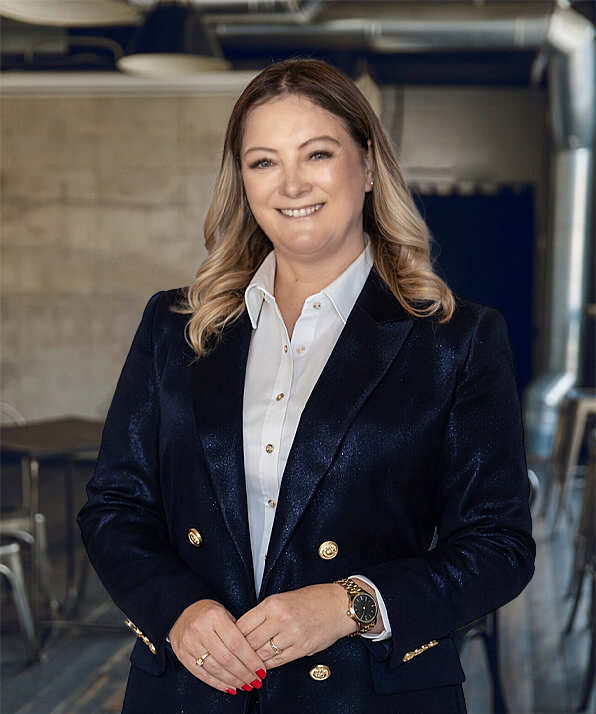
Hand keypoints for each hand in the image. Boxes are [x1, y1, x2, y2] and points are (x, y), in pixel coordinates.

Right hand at [168, 599, 266, 694]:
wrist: (182, 609)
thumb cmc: (207, 612)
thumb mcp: (225, 613)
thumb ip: (238, 631)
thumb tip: (254, 654)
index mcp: (215, 616)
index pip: (236, 642)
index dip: (250, 659)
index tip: (260, 669)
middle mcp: (200, 630)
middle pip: (226, 658)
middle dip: (244, 673)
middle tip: (255, 680)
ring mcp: (189, 643)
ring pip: (214, 668)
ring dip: (232, 680)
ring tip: (244, 685)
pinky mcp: (183, 655)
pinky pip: (201, 674)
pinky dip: (217, 683)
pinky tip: (229, 686)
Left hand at [235, 584, 354, 667]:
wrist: (339, 605)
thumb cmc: (313, 599)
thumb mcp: (284, 598)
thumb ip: (266, 612)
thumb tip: (246, 629)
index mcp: (273, 603)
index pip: (243, 624)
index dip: (233, 636)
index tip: (227, 641)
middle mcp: (281, 619)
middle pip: (250, 641)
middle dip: (240, 651)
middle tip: (233, 657)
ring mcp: (292, 635)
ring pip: (262, 654)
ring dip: (253, 660)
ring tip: (246, 663)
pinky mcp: (302, 648)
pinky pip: (278, 661)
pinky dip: (268, 665)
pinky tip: (263, 665)